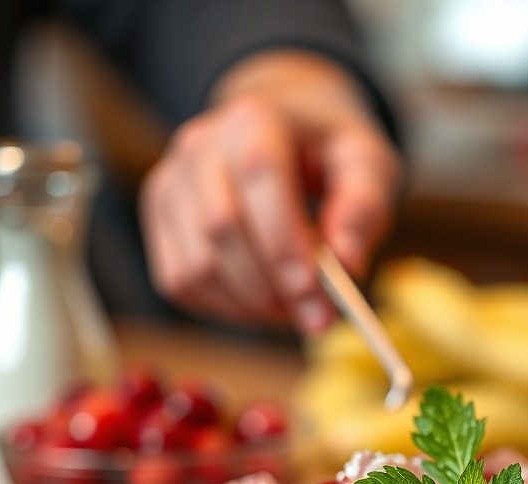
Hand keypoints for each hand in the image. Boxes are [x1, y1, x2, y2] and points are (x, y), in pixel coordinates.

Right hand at [138, 52, 401, 332]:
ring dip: (250, 304)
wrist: (285, 131)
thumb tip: (346, 265)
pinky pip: (181, 282)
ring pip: (197, 264)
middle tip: (319, 320)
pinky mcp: (160, 221)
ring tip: (296, 308)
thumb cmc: (330, 154)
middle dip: (271, 287)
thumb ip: (362, 211)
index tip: (316, 294)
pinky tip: (264, 304)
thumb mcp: (367, 168)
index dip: (284, 242)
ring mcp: (172, 182)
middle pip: (220, 227)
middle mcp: (200, 144)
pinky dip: (226, 308)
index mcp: (256, 118)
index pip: (260, 175)